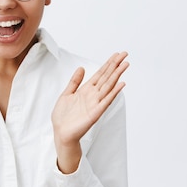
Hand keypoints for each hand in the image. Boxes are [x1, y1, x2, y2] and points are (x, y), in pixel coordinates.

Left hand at [51, 52, 128, 172]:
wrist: (61, 132)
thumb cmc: (63, 117)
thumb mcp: (66, 94)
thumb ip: (74, 82)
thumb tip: (81, 68)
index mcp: (86, 90)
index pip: (100, 74)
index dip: (108, 64)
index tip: (116, 55)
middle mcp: (93, 95)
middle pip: (107, 77)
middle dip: (115, 65)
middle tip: (125, 54)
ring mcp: (95, 103)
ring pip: (108, 86)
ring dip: (117, 75)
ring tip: (125, 64)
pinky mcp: (95, 113)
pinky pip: (106, 101)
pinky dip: (114, 92)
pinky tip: (121, 84)